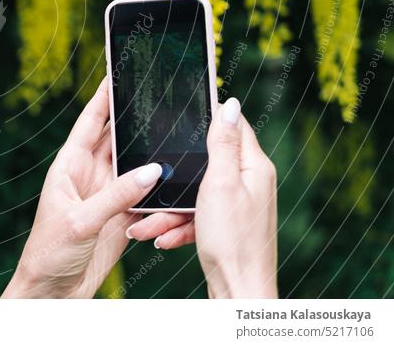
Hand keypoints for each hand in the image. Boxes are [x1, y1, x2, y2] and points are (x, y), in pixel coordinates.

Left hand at [2, 76, 185, 297]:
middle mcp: (89, 175)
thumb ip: (116, 196)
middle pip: (115, 138)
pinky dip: (158, 186)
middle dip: (134, 117)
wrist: (52, 292)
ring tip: (174, 129)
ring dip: (149, 151)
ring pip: (133, 165)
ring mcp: (106, 195)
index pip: (90, 122)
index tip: (118, 72)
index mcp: (69, 166)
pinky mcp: (120, 216)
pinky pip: (143, 194)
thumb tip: (152, 170)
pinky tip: (175, 174)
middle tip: (158, 94)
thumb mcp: (81, 220)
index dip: (103, 97)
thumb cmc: (49, 252)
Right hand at [124, 97, 278, 297]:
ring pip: (194, 195)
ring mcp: (237, 206)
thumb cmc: (233, 240)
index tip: (184, 106)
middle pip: (205, 164)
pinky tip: (160, 238)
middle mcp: (248, 183)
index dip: (209, 114)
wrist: (239, 293)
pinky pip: (196, 217)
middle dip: (175, 175)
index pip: (232, 125)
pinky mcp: (226, 227)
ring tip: (143, 224)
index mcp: (253, 166)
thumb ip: (223, 143)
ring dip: (169, 209)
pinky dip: (178, 226)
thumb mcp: (222, 183)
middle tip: (150, 177)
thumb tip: (229, 103)